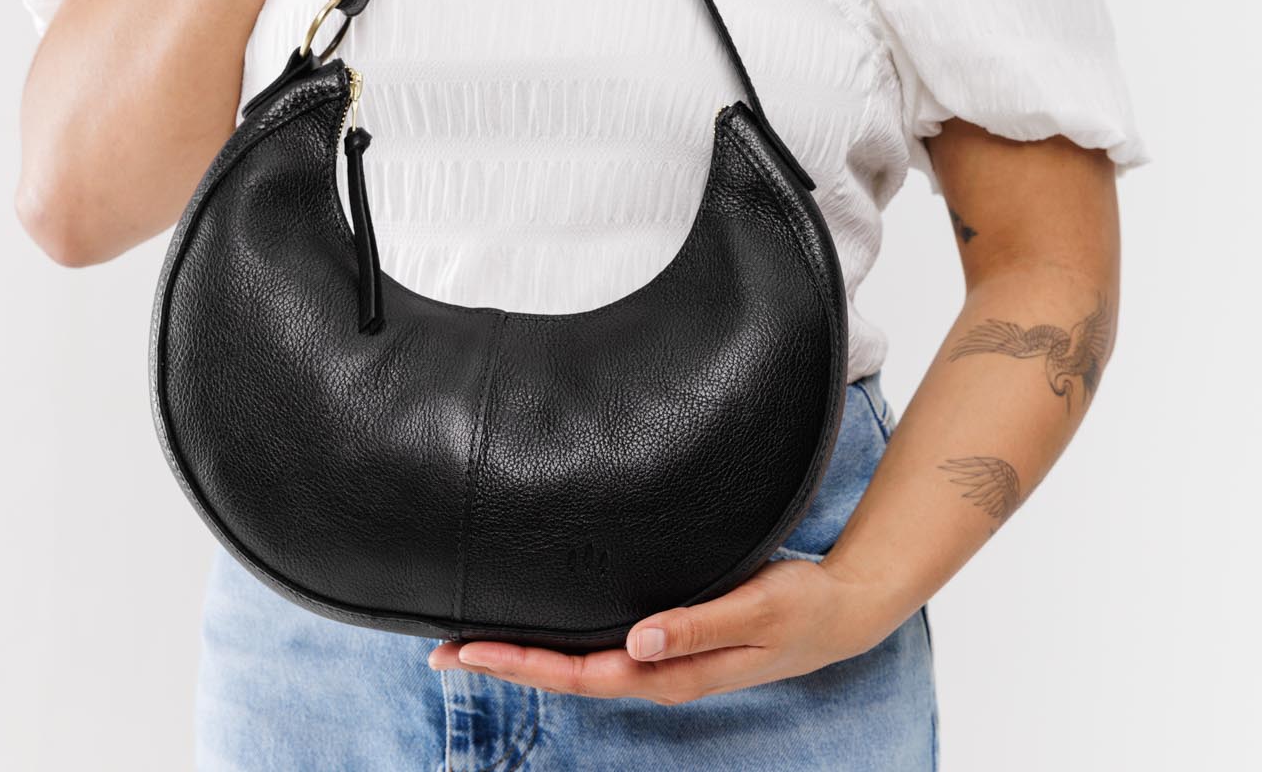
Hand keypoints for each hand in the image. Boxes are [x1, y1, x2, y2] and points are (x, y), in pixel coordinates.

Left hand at [425, 556, 901, 703]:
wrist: (840, 610)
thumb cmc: (799, 605)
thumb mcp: (757, 610)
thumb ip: (699, 625)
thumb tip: (637, 641)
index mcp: (673, 671)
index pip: (583, 674)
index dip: (524, 663)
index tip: (470, 649)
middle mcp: (658, 670)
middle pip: (567, 674)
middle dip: (505, 661)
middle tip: (440, 645)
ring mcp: (661, 658)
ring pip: (580, 662)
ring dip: (527, 653)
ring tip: (472, 638)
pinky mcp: (667, 637)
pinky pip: (602, 646)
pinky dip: (563, 639)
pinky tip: (542, 625)